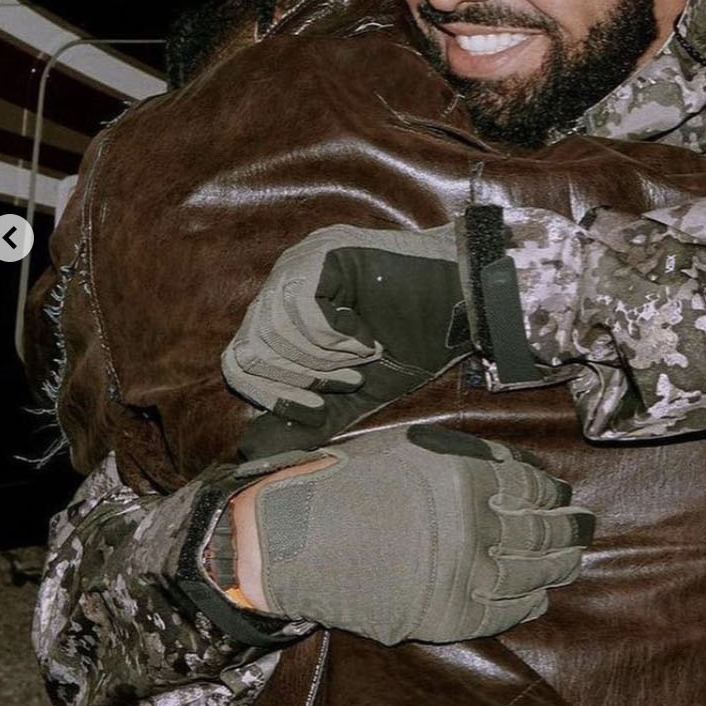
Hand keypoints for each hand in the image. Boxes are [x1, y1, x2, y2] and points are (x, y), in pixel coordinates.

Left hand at [224, 224, 474, 455]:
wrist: (464, 304)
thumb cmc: (416, 341)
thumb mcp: (356, 390)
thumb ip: (311, 415)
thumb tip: (253, 451)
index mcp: (286, 309)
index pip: (240, 357)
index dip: (271, 394)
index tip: (314, 411)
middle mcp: (286, 279)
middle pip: (252, 345)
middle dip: (300, 378)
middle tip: (348, 382)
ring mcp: (303, 261)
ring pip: (275, 330)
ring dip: (324, 358)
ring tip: (363, 357)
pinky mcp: (324, 253)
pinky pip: (303, 310)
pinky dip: (336, 337)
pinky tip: (367, 336)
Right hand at [225, 424, 593, 644]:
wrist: (292, 542)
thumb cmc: (346, 483)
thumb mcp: (410, 446)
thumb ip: (468, 456)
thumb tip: (521, 471)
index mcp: (464, 475)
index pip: (530, 488)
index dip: (553, 493)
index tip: (564, 495)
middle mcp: (471, 523)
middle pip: (539, 531)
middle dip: (569, 530)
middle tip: (585, 528)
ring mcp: (461, 572)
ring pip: (529, 573)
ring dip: (556, 567)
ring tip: (571, 561)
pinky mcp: (445, 613)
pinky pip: (502, 612)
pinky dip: (526, 604)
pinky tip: (538, 596)